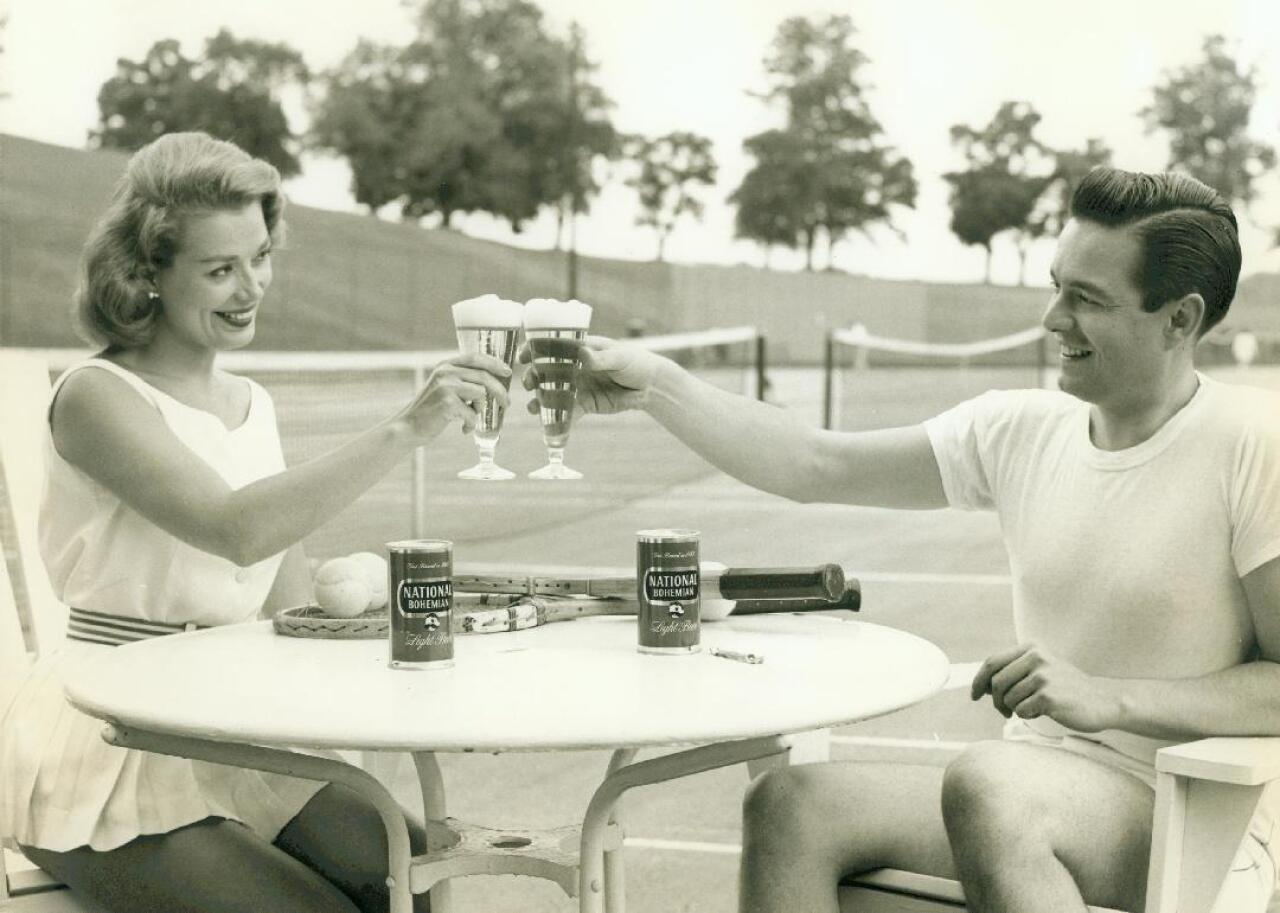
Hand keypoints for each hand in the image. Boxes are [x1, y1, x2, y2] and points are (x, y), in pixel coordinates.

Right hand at [397, 353, 511, 439]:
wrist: (408, 427)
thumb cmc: (431, 411)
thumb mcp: (444, 388)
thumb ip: (462, 381)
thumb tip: (492, 382)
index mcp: (445, 365)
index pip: (475, 357)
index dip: (494, 363)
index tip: (507, 372)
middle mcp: (445, 372)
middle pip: (484, 376)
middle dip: (500, 391)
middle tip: (507, 404)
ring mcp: (446, 386)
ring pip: (481, 394)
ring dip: (479, 410)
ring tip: (469, 418)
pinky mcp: (447, 403)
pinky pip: (472, 414)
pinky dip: (471, 424)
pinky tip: (463, 429)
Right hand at [520, 335, 665, 415]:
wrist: (651, 386)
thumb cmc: (635, 362)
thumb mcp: (619, 357)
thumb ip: (601, 358)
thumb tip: (583, 355)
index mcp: (580, 349)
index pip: (552, 346)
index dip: (534, 350)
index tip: (523, 357)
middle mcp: (574, 367)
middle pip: (546, 372)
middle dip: (533, 378)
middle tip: (529, 385)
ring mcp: (578, 386)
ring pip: (553, 394)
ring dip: (540, 401)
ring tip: (532, 408)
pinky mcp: (585, 405)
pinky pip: (567, 413)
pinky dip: (557, 420)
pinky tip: (549, 426)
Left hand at [970, 643, 1120, 732]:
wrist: (1101, 702)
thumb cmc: (1066, 688)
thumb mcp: (1041, 669)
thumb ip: (1013, 671)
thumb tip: (981, 685)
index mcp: (1031, 648)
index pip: (992, 662)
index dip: (978, 680)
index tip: (974, 695)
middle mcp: (1036, 657)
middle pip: (996, 682)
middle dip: (995, 700)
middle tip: (1004, 711)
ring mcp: (1042, 676)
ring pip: (1007, 698)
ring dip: (1013, 709)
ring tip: (1030, 709)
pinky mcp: (1048, 696)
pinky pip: (1021, 710)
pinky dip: (1026, 715)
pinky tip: (1042, 712)